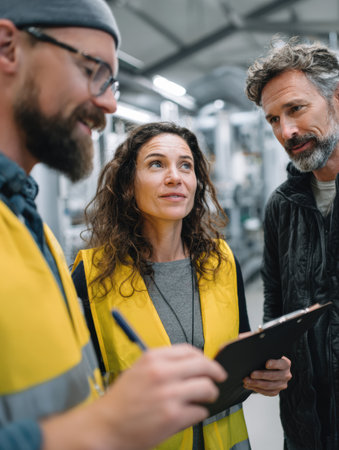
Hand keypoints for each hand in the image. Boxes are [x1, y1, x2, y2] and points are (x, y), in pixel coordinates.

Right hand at [41, 344, 226, 449]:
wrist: (106, 424)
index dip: (204, 358)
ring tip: (205, 399)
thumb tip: (191, 364)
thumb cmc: (122, 399)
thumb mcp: (140, 369)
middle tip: (218, 379)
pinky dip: (199, 413)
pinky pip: (200, 412)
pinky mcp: (173, 416)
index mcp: (153, 358)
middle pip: (204, 366)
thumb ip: (164, 363)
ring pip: (207, 388)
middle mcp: (162, 373)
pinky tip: (190, 414)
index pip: (190, 350)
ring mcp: (169, 395)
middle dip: (215, 373)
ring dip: (210, 394)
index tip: (209, 364)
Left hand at [242, 356, 290, 396]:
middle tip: (251, 374)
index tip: (266, 364)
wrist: (269, 368)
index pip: (282, 364)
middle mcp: (286, 375)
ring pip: (269, 386)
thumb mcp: (268, 355)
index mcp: (286, 364)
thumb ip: (264, 354)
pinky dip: (257, 389)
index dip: (274, 364)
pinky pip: (267, 392)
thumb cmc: (266, 358)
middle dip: (261, 375)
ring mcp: (282, 384)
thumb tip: (254, 355)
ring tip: (246, 381)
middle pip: (274, 376)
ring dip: (256, 384)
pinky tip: (249, 386)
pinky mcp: (276, 391)